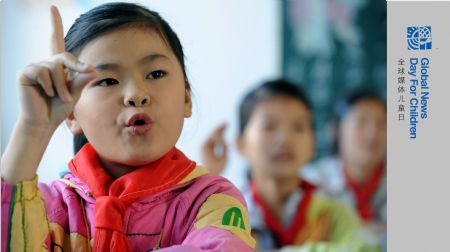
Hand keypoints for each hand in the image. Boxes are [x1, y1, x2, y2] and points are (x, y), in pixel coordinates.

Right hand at [16, 5, 96, 129]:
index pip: (57, 40)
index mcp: (58, 65)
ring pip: (55, 67)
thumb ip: (83, 79)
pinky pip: (42, 72)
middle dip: (74, 72)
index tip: (52, 8)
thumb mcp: (76, 92)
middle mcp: (46, 62)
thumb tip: (93, 69)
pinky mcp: (26, 73)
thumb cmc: (60, 107)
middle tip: (72, 94)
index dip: (55, 24)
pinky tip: (45, 93)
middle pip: (65, 57)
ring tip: (59, 97)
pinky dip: (48, 85)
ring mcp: (35, 67)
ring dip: (61, 86)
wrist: (45, 121)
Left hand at [201, 122, 227, 174]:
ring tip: (226, 124)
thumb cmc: (214, 170)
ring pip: (213, 135)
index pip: (214, 137)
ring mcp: (204, 146)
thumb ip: (225, 151)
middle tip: (227, 122)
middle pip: (213, 133)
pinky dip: (219, 136)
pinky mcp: (206, 149)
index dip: (222, 140)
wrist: (205, 177)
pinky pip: (213, 139)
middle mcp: (204, 145)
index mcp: (206, 147)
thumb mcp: (223, 161)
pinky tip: (223, 132)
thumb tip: (226, 144)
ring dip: (220, 130)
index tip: (226, 147)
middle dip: (220, 128)